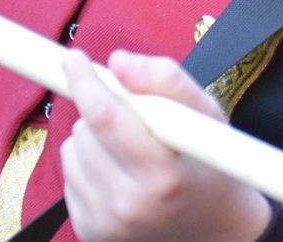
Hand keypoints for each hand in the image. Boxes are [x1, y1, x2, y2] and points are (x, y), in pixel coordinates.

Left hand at [61, 49, 271, 241]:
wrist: (213, 230)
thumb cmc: (209, 165)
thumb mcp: (205, 116)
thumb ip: (166, 80)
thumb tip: (117, 61)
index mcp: (163, 175)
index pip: (106, 118)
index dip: (85, 83)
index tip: (73, 58)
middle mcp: (130, 206)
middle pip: (85, 131)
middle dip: (99, 109)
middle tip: (130, 116)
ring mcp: (106, 225)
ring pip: (72, 150)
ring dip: (92, 138)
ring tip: (129, 150)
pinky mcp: (89, 232)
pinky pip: (69, 176)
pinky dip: (87, 164)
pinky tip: (119, 174)